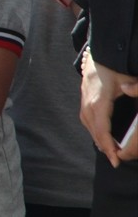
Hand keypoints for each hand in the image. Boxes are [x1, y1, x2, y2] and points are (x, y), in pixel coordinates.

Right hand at [80, 50, 137, 166]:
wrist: (97, 54)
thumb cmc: (113, 65)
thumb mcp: (126, 76)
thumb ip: (132, 86)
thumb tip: (130, 91)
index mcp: (99, 100)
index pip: (102, 128)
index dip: (109, 145)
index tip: (116, 158)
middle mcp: (88, 103)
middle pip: (94, 130)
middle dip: (105, 147)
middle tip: (116, 161)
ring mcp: (84, 101)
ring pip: (88, 126)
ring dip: (98, 140)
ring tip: (109, 152)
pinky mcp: (84, 100)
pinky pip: (86, 120)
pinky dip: (93, 131)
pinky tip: (100, 136)